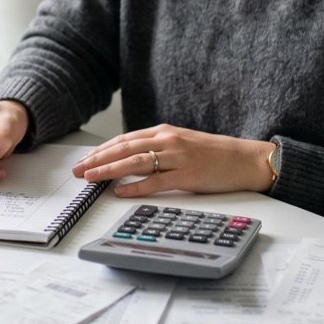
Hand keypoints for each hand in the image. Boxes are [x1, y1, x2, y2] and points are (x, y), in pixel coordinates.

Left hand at [71, 124, 273, 197]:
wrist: (245, 159)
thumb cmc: (214, 154)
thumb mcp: (182, 144)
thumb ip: (157, 149)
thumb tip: (130, 159)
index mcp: (164, 132)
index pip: (125, 139)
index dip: (101, 150)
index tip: (84, 159)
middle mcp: (168, 140)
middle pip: (124, 148)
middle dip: (97, 159)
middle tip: (77, 170)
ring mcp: (178, 157)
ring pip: (135, 161)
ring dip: (109, 170)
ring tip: (90, 178)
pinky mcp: (188, 174)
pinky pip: (156, 180)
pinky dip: (135, 186)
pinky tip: (120, 191)